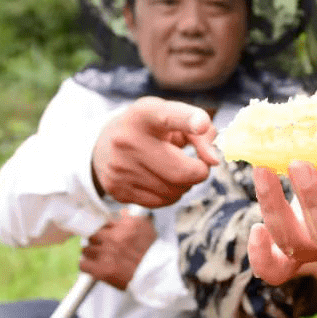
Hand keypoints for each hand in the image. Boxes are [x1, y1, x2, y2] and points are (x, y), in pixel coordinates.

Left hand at [80, 209, 157, 290]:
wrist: (155, 274)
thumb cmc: (152, 252)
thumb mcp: (146, 227)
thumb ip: (131, 217)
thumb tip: (121, 212)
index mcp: (123, 227)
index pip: (102, 222)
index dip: (102, 228)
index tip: (102, 232)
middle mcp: (112, 238)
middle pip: (91, 235)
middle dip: (95, 240)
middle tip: (101, 244)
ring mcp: (105, 254)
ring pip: (85, 249)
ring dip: (91, 252)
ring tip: (98, 256)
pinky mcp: (101, 270)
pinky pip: (83, 265)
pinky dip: (86, 266)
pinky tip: (92, 266)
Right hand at [92, 97, 218, 206]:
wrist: (102, 148)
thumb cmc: (148, 130)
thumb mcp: (171, 117)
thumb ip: (201, 132)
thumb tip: (214, 160)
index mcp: (143, 115)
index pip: (167, 116)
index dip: (188, 120)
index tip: (201, 124)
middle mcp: (127, 140)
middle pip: (183, 171)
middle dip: (200, 171)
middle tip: (198, 164)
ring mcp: (121, 168)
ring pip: (176, 191)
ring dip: (185, 183)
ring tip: (173, 168)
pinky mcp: (118, 190)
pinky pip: (163, 202)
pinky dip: (171, 194)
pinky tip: (161, 180)